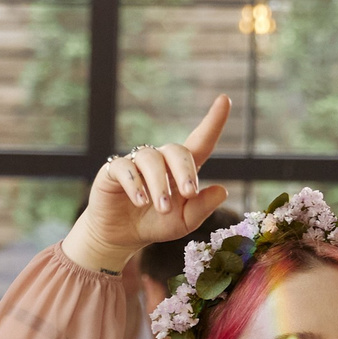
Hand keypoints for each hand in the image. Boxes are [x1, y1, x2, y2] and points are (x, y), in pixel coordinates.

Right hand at [62, 97, 233, 273]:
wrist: (120, 238)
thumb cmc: (155, 225)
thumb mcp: (183, 222)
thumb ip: (202, 208)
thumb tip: (223, 190)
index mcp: (181, 169)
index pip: (200, 141)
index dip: (213, 121)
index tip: (224, 100)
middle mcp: (160, 160)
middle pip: (176, 151)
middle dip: (185, 171)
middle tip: (189, 194)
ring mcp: (135, 163)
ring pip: (151, 160)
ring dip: (159, 184)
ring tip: (162, 208)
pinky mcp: (112, 171)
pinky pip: (125, 168)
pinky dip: (135, 184)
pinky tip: (140, 201)